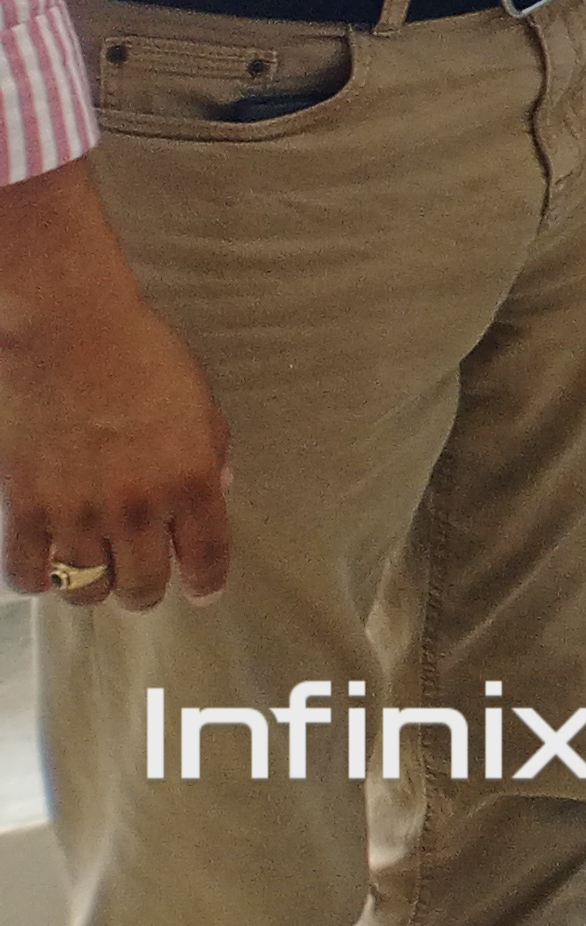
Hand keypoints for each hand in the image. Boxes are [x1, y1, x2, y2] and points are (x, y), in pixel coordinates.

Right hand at [0, 183, 233, 614]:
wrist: (70, 332)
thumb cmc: (143, 355)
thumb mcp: (199, 401)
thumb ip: (211, 452)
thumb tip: (220, 490)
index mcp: (191, 480)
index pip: (207, 559)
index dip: (205, 584)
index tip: (201, 592)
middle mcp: (138, 508)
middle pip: (143, 588)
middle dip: (147, 590)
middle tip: (142, 580)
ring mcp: (78, 514)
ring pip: (87, 592)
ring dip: (94, 587)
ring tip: (95, 570)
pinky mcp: (26, 510)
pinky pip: (28, 576)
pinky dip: (39, 582)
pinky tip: (49, 568)